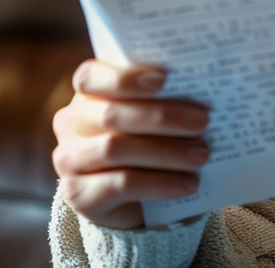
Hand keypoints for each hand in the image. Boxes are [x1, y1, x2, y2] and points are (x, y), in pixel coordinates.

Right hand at [52, 60, 210, 228]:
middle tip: (203, 121)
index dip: (125, 77)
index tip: (164, 79)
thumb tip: (202, 88)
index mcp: (87, 93)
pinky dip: (160, 182)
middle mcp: (71, 123)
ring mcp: (71, 161)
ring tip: (202, 154)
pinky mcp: (80, 195)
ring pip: (116, 149)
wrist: (133, 197)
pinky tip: (189, 183)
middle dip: (161, 117)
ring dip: (166, 152)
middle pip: (112, 115)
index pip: (91, 77)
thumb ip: (161, 96)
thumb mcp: (150, 113)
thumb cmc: (148, 137)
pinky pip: (122, 184)